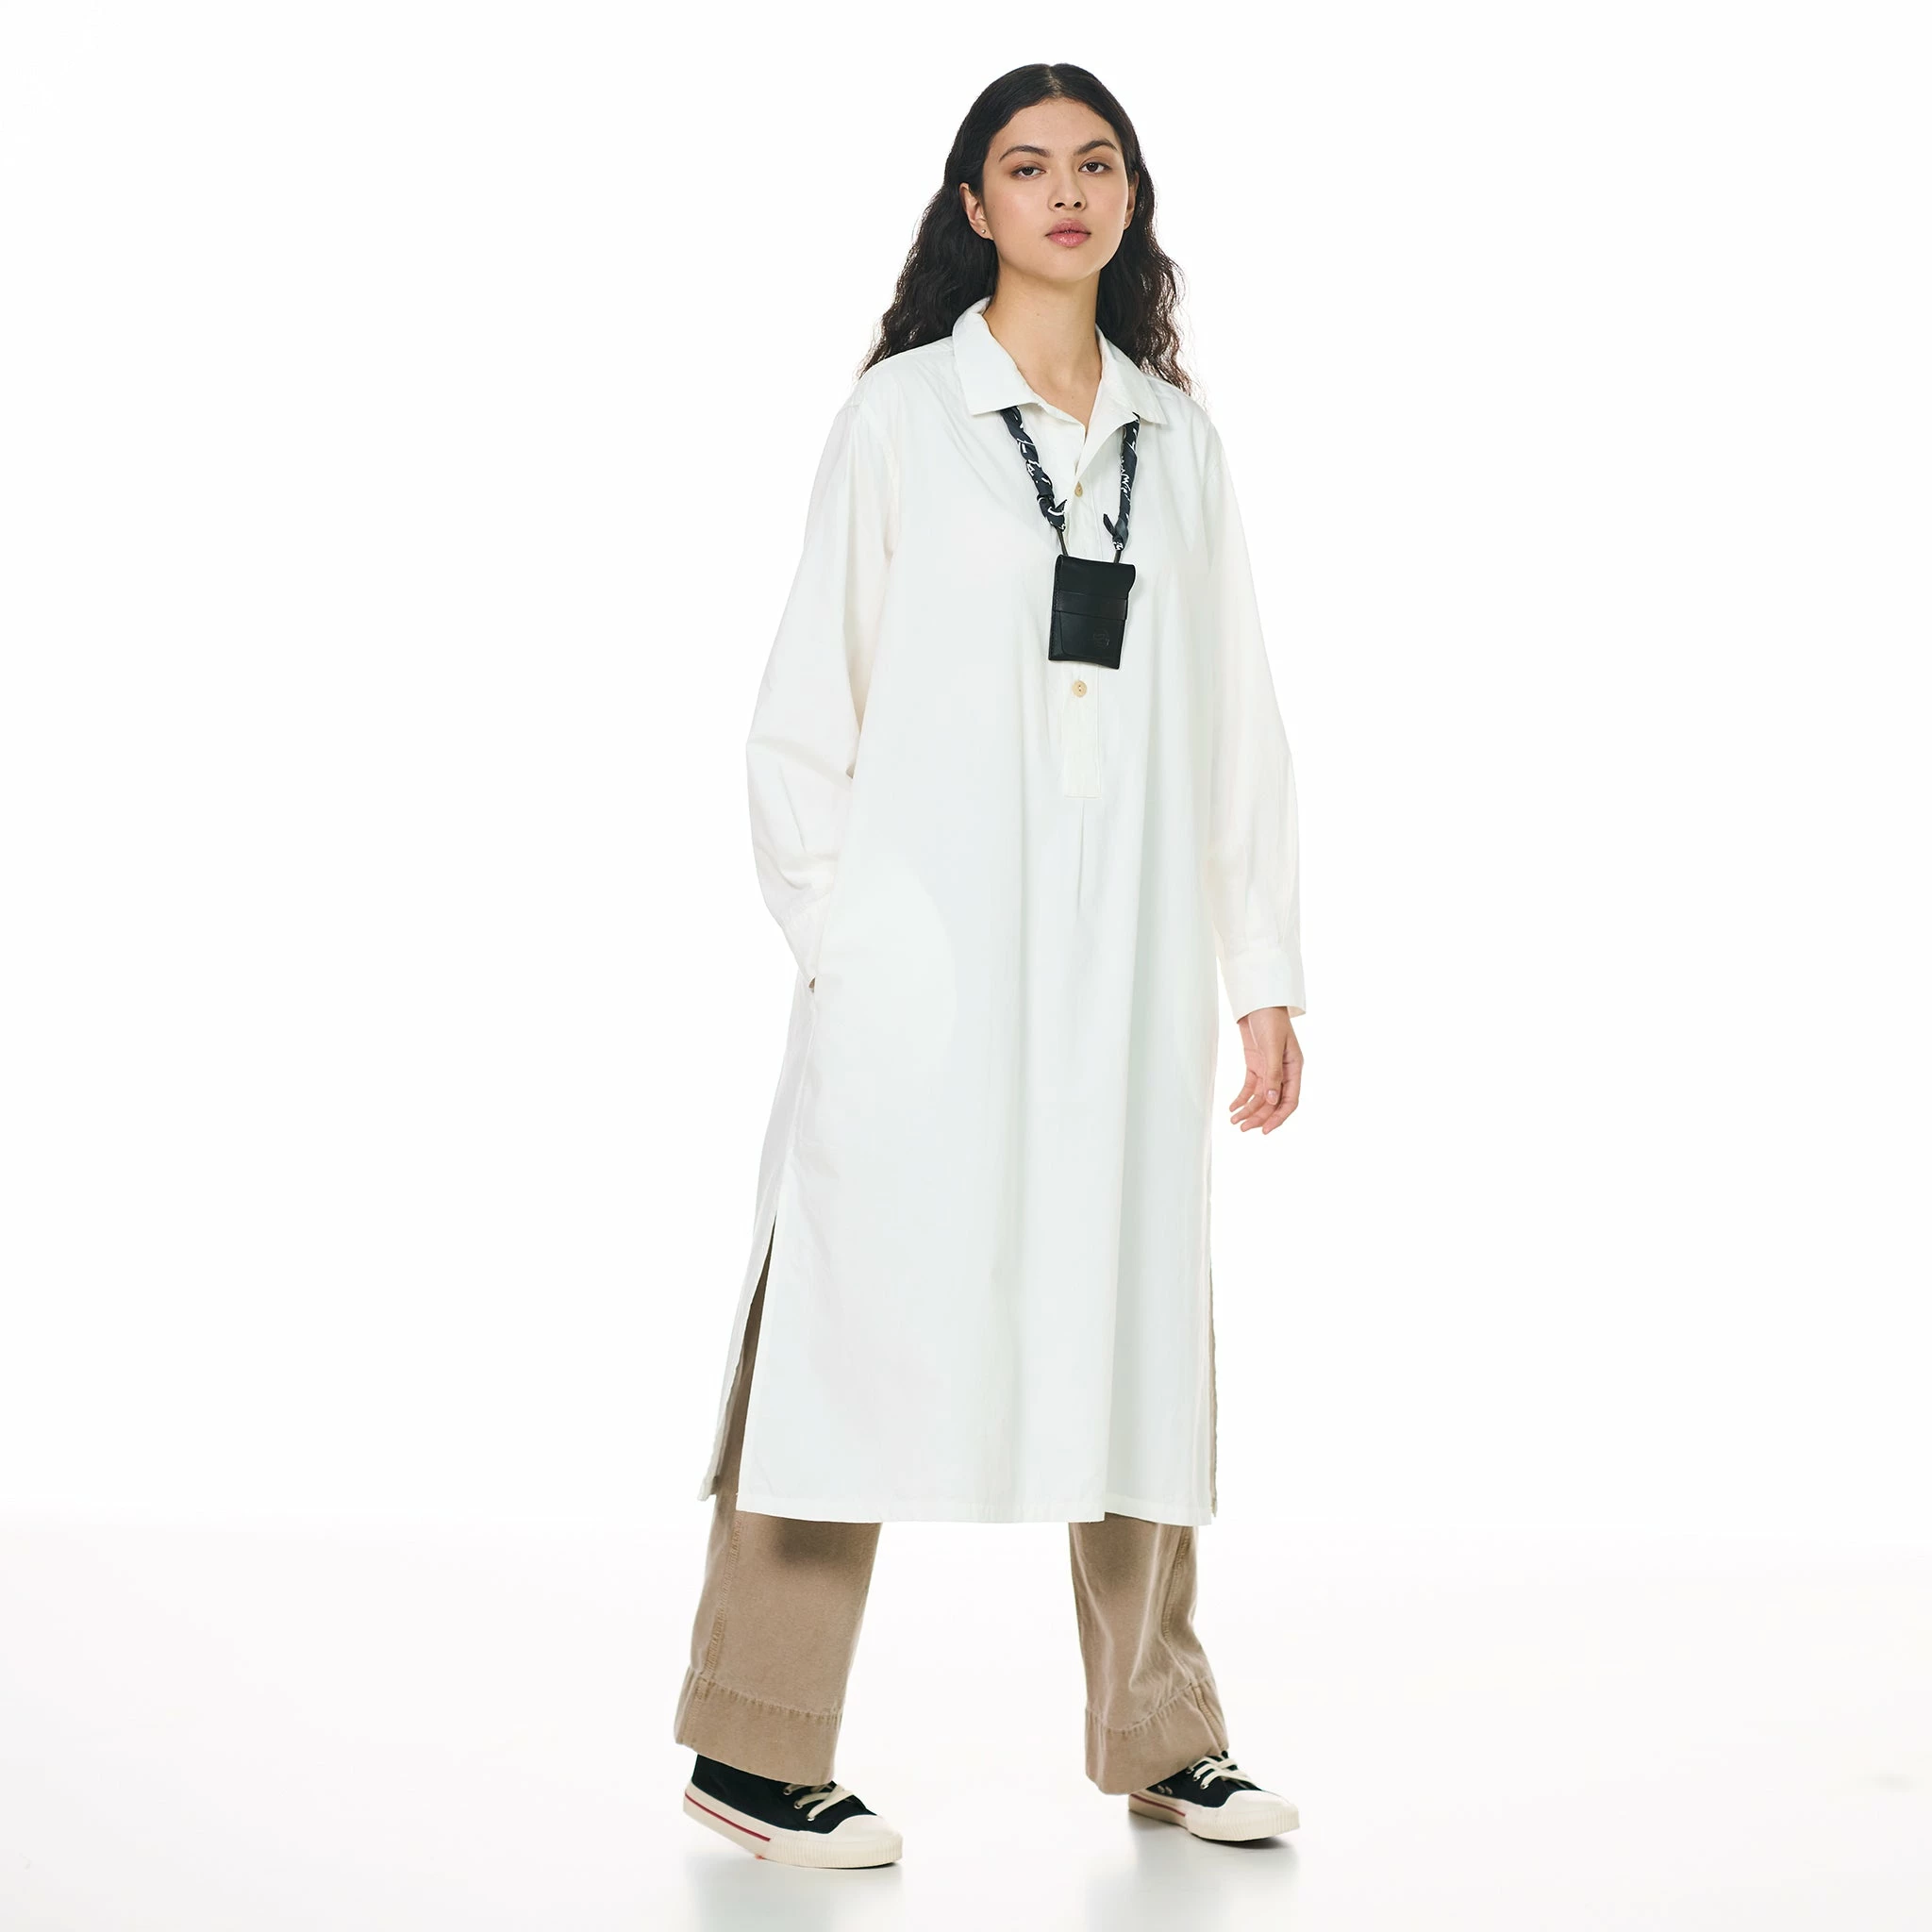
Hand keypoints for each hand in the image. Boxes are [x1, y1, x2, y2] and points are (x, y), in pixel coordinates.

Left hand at [1229, 1007, 1301, 1133]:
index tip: (1265, 1130)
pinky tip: (1233, 1107)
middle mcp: (1283, 1072)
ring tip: (1234, 1120)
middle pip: (1272, 1102)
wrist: (1258, 1001)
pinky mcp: (1256, 1064)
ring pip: (1260, 1097)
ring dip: (1248, 1110)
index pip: (1289, 1100)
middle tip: (1243, 1128)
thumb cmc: (1270, 1019)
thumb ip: (1273, 1073)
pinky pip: (1250, 1087)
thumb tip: (1272, 1100)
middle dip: (1259, 1116)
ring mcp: (1269, 1069)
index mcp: (1294, 1068)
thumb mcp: (1272, 1046)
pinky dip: (1242, 1098)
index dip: (1278, 1117)